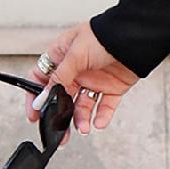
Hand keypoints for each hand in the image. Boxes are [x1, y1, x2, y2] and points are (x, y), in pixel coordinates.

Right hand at [25, 21, 137, 139]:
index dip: (36, 96)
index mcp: (62, 57)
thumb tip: (43, 97)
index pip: (41, 79)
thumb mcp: (75, 55)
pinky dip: (102, 116)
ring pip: (82, 105)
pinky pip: (104, 106)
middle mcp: (76, 70)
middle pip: (62, 97)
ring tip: (83, 128)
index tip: (34, 114)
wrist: (135, 37)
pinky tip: (98, 123)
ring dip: (81, 118)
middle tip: (59, 132)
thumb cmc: (103, 36)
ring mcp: (94, 80)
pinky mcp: (112, 88)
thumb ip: (59, 77)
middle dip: (59, 115)